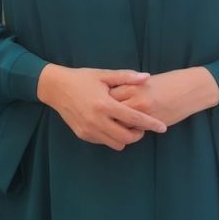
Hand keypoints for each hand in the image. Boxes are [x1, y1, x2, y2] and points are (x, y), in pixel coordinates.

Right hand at [37, 65, 167, 151]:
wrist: (55, 88)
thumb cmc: (82, 78)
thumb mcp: (103, 75)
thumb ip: (126, 77)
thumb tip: (146, 77)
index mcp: (104, 104)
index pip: (133, 118)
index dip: (150, 123)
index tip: (163, 127)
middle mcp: (97, 120)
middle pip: (127, 138)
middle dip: (138, 134)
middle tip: (141, 126)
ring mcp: (89, 130)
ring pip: (116, 144)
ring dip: (125, 138)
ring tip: (125, 125)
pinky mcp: (83, 135)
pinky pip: (104, 142)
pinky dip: (111, 137)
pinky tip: (110, 125)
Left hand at [109, 67, 218, 126]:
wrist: (187, 89)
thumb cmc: (165, 83)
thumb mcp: (144, 82)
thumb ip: (128, 88)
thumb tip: (113, 96)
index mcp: (132, 85)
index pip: (109, 95)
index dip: (102, 100)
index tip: (97, 103)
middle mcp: (135, 98)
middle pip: (112, 110)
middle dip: (105, 114)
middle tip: (101, 117)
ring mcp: (143, 112)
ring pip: (121, 123)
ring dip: (115, 125)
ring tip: (111, 125)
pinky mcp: (151, 123)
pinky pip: (134, 130)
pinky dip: (128, 131)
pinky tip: (126, 130)